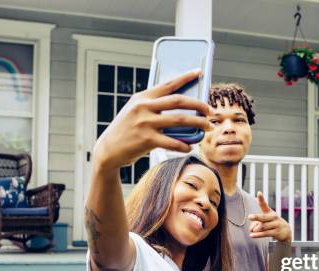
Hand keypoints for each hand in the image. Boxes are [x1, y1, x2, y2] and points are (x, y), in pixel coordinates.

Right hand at [92, 69, 213, 170]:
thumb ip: (153, 107)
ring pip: (180, 120)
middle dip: (199, 104)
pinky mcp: (146, 140)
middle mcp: (144, 107)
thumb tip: (181, 109)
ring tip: (208, 127)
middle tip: (210, 110)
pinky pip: (172, 142)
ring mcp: (145, 123)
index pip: (168, 84)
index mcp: (142, 97)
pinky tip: (190, 147)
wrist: (107, 150)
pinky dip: (184, 145)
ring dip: (198, 124)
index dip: (186, 77)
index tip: (199, 72)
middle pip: (179, 101)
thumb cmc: (126, 130)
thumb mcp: (135, 112)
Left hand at [248, 192, 291, 241]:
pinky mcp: (276, 232)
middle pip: (263, 217)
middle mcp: (273, 217)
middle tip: (249, 217)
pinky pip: (265, 233)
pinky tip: (251, 235)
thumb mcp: (265, 222)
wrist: (286, 231)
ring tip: (252, 231)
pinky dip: (257, 235)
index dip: (261, 199)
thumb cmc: (272, 224)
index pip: (264, 205)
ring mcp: (276, 224)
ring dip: (256, 229)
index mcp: (269, 212)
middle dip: (256, 217)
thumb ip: (256, 224)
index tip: (259, 193)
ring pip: (263, 227)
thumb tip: (252, 230)